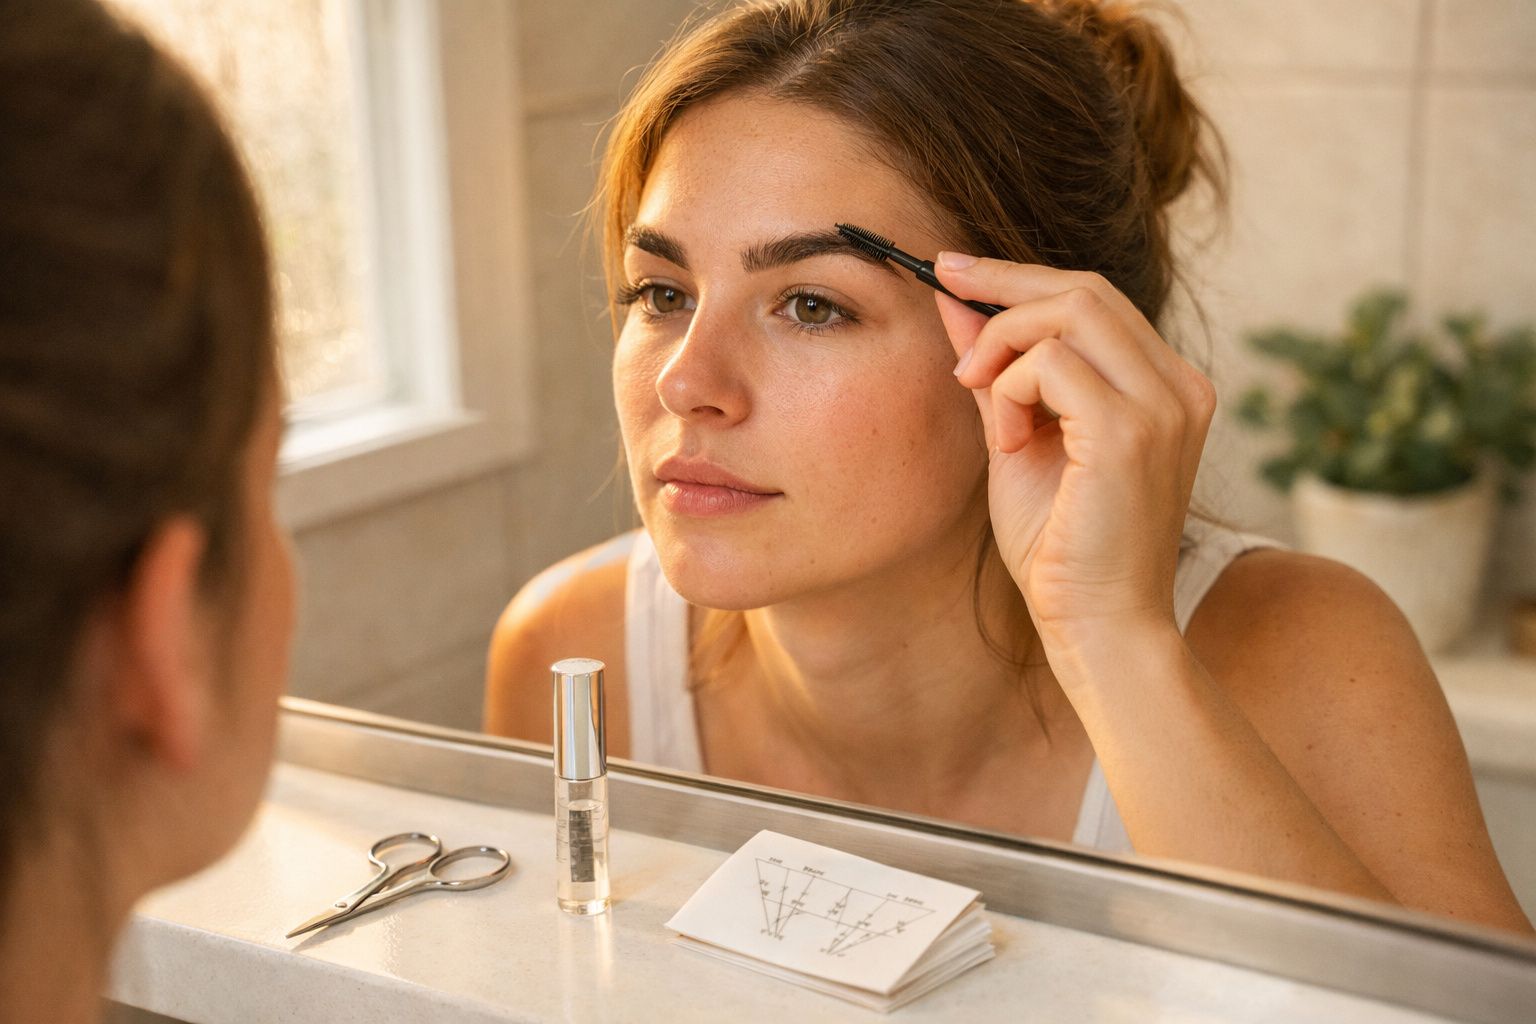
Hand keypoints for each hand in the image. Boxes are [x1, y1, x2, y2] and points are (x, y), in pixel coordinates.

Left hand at [934, 253, 1215, 658]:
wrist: (1097, 626)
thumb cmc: (1061, 549)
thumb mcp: (1019, 441)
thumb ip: (998, 373)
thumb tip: (957, 302)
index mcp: (1165, 386)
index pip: (1094, 299)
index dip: (1019, 278)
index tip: (953, 269)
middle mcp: (1179, 386)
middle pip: (1085, 288)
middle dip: (1002, 283)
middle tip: (940, 285)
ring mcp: (1164, 405)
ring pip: (1069, 312)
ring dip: (1003, 346)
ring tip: (978, 396)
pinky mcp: (1132, 431)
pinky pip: (1052, 364)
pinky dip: (1011, 391)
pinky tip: (1009, 442)